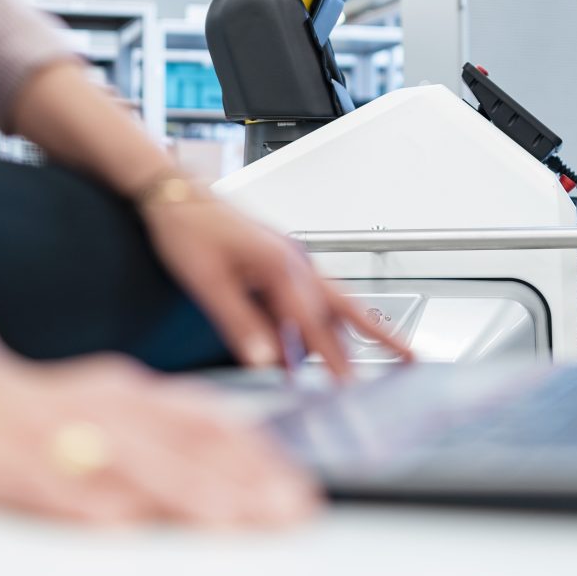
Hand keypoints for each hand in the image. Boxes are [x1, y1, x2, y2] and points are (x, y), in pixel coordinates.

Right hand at [0, 354, 320, 525]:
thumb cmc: (33, 414)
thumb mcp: (109, 409)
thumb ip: (165, 431)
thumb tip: (236, 452)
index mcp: (130, 394)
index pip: (207, 421)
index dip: (256, 454)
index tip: (297, 486)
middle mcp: (103, 407)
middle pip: (183, 445)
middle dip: (241, 480)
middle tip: (288, 510)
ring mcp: (59, 432)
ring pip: (131, 462)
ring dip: (187, 491)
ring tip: (233, 519)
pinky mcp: (10, 458)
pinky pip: (55, 485)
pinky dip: (91, 503)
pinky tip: (123, 523)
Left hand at [139, 189, 413, 378]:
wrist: (174, 189)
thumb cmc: (186, 227)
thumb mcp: (206, 282)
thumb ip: (238, 324)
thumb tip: (263, 361)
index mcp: (279, 265)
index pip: (314, 325)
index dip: (334, 360)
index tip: (351, 386)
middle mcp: (293, 259)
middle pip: (341, 310)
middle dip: (372, 340)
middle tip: (403, 365)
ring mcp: (291, 255)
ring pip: (336, 297)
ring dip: (360, 325)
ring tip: (390, 347)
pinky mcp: (281, 255)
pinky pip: (316, 289)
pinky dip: (331, 312)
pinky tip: (331, 329)